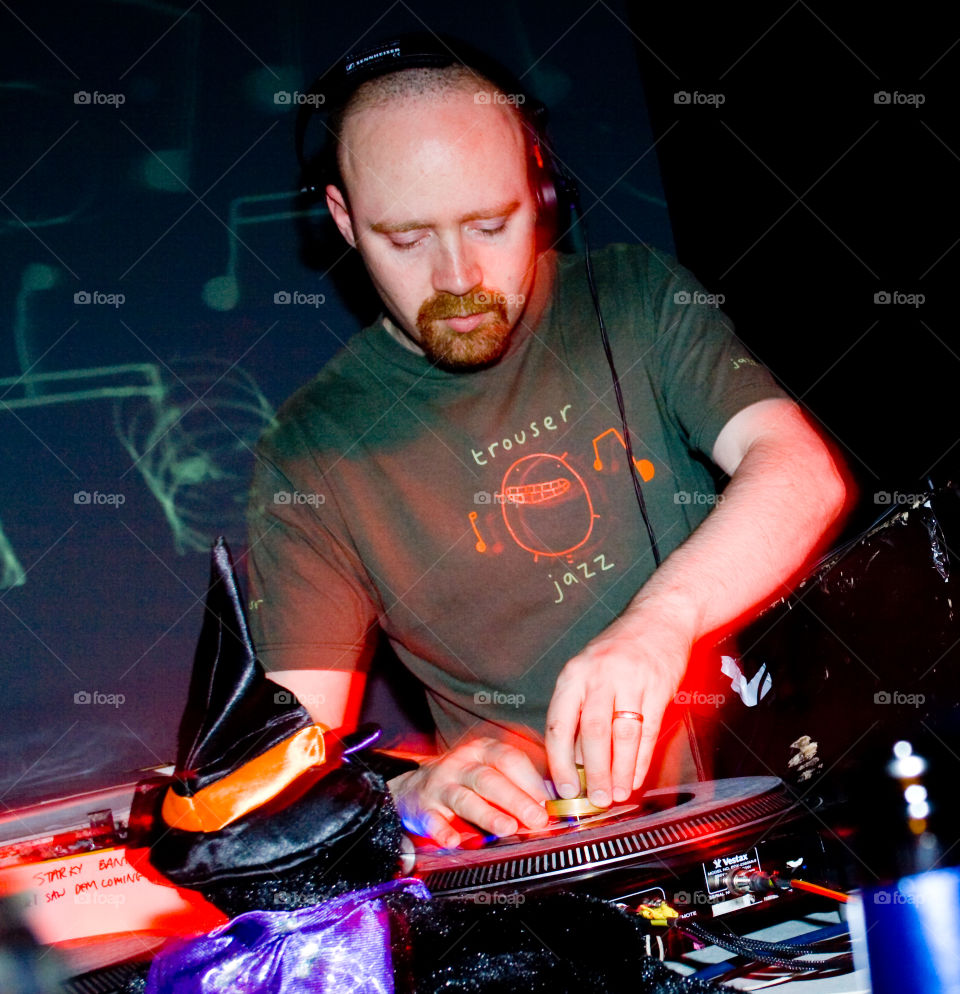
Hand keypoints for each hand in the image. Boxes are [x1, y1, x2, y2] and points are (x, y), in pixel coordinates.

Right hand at [387, 737, 549, 847]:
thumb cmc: (465, 778)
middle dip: (516, 799)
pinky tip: (454, 840)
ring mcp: (441, 785)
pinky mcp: (424, 808)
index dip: (531, 779)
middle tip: (537, 818)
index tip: (549, 800)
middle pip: (489, 778)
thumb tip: (557, 795)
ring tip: (507, 828)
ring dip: (487, 814)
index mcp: (483, 750)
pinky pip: (432, 819)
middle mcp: (461, 763)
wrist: (415, 788)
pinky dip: (442, 830)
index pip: (509, 758)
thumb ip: (522, 778)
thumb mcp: (492, 768)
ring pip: (465, 798)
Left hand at [544, 617, 691, 807]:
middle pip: (593, 733)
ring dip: (618, 771)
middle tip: (593, 800)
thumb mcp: (587, 671)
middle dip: (593, 772)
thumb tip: (572, 762)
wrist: (659, 618)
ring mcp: (631, 680)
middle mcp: (599, 676)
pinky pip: (648, 730)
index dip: (559, 761)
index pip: (559, 724)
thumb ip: (579, 712)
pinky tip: (635, 777)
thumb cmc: (617, 650)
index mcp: (573, 675)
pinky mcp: (658, 687)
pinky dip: (641, 759)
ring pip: (622, 735)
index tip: (563, 787)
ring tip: (615, 795)